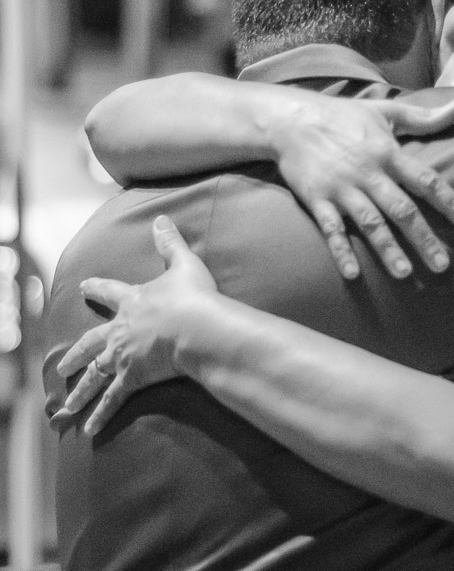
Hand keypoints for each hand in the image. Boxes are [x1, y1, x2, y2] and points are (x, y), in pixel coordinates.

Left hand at [53, 216, 215, 434]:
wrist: (197, 326)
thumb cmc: (194, 297)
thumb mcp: (184, 265)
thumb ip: (171, 243)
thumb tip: (160, 218)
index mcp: (133, 302)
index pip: (109, 292)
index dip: (97, 288)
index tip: (84, 286)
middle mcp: (121, 330)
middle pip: (90, 343)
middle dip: (76, 353)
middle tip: (62, 364)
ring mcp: (123, 356)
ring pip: (94, 376)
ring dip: (78, 392)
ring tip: (64, 406)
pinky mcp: (132, 378)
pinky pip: (112, 401)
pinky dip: (100, 415)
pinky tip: (88, 430)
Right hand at [268, 95, 453, 279]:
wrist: (289, 119)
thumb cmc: (342, 116)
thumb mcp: (385, 111)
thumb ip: (424, 117)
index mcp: (388, 154)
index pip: (427, 181)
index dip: (451, 203)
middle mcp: (369, 173)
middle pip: (402, 210)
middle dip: (423, 238)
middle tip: (442, 265)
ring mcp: (342, 188)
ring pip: (370, 223)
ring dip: (387, 249)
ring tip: (405, 274)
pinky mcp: (317, 199)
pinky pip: (331, 229)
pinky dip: (341, 251)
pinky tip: (353, 273)